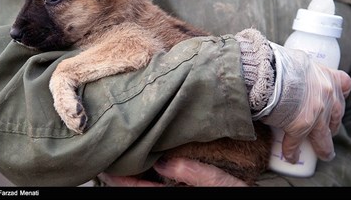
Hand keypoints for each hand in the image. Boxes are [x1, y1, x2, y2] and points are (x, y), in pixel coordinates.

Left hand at [98, 157, 247, 186]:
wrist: (243, 194)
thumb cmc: (235, 192)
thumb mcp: (218, 183)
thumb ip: (192, 173)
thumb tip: (163, 161)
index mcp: (176, 196)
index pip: (141, 190)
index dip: (121, 180)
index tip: (107, 167)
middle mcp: (172, 192)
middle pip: (141, 186)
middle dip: (123, 175)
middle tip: (109, 157)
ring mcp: (177, 189)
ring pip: (149, 183)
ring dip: (135, 172)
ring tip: (122, 155)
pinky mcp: (183, 184)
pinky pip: (159, 181)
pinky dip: (149, 171)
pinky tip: (147, 159)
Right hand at [263, 43, 350, 162]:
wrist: (268, 72)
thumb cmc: (277, 63)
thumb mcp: (296, 60)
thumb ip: (299, 70)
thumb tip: (288, 74)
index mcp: (326, 76)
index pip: (343, 84)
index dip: (339, 94)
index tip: (336, 98)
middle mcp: (326, 95)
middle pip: (336, 114)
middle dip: (332, 123)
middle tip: (327, 130)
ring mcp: (316, 113)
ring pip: (323, 135)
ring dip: (322, 146)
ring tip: (322, 153)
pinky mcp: (300, 126)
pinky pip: (296, 142)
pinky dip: (292, 150)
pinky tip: (290, 156)